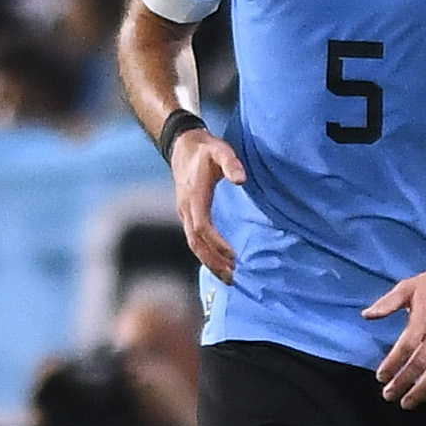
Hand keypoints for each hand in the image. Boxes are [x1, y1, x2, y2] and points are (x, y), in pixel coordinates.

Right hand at [169, 128, 247, 280]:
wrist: (183, 146)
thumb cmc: (206, 150)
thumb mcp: (221, 150)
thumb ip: (231, 163)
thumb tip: (241, 180)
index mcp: (194, 197)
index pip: (202, 227)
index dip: (216, 243)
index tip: (234, 256)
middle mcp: (186, 209)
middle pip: (195, 243)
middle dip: (212, 262)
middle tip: (232, 278)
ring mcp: (184, 213)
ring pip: (193, 245)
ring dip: (209, 262)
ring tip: (228, 277)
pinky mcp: (187, 215)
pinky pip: (194, 240)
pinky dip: (205, 254)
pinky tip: (219, 263)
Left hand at [364, 258, 425, 407]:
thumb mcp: (408, 286)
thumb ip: (386, 303)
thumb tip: (366, 315)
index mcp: (424, 317)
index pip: (406, 346)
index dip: (393, 364)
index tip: (381, 376)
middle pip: (421, 364)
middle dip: (403, 382)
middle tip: (388, 395)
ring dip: (422, 391)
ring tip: (407, 402)